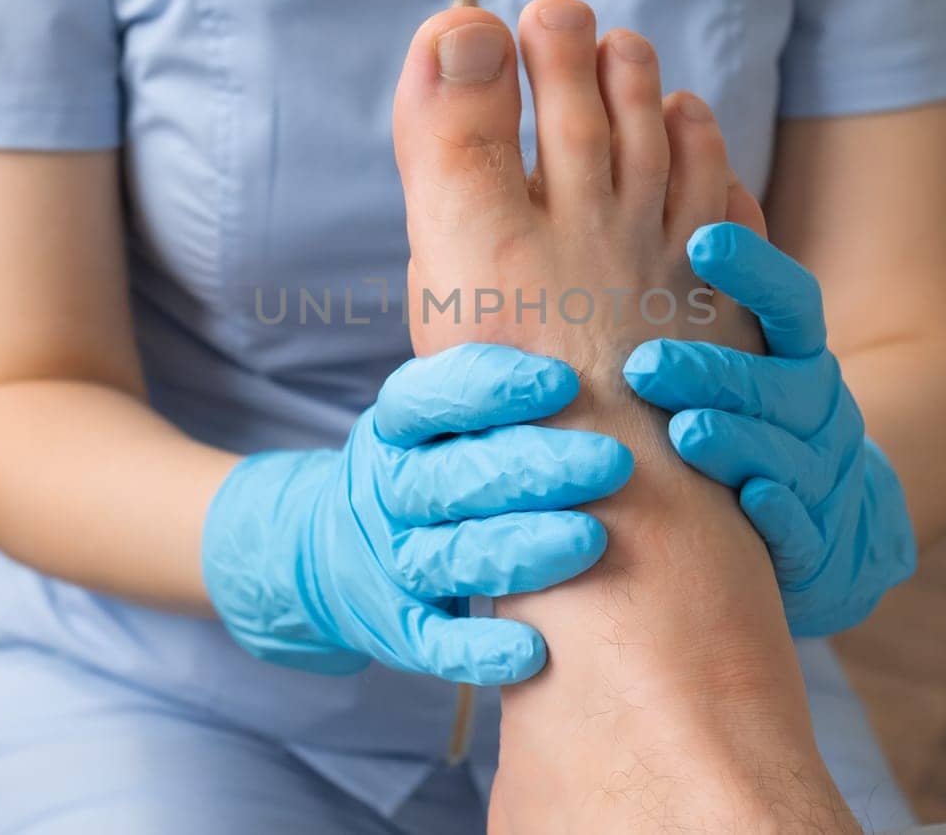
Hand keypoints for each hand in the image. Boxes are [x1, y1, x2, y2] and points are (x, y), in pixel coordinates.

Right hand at [201, 343, 632, 684]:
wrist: (332, 552)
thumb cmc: (434, 461)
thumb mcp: (442, 411)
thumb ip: (504, 378)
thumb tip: (596, 296)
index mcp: (397, 423)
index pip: (431, 395)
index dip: (491, 388)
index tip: (562, 381)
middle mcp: (389, 487)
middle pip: (454, 477)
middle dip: (534, 468)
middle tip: (613, 462)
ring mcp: (390, 558)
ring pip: (450, 555)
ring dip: (520, 551)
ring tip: (591, 541)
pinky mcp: (396, 625)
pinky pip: (433, 640)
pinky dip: (477, 648)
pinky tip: (533, 648)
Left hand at [623, 223, 915, 636]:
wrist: (835, 516)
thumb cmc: (750, 405)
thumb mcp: (741, 334)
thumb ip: (720, 262)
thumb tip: (681, 130)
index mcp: (794, 349)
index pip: (789, 298)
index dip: (753, 269)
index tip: (704, 240)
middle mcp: (814, 405)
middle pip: (776, 379)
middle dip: (714, 369)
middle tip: (646, 366)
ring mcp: (817, 473)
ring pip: (785, 452)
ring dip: (738, 440)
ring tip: (687, 433)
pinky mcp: (811, 541)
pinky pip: (801, 527)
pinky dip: (778, 513)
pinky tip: (748, 501)